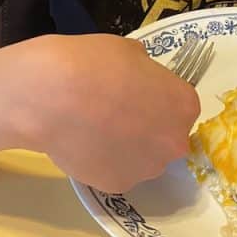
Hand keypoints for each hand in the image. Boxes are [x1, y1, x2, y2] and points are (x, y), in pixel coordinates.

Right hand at [15, 34, 200, 192]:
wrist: (52, 95)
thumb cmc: (94, 64)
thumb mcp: (130, 51)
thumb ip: (145, 72)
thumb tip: (139, 78)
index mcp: (184, 105)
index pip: (180, 105)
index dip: (159, 98)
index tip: (139, 93)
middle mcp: (173, 142)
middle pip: (166, 136)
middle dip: (148, 126)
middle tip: (118, 113)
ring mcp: (146, 168)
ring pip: (142, 158)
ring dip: (128, 147)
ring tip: (95, 129)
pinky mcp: (117, 185)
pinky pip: (115, 171)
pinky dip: (103, 161)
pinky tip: (83, 143)